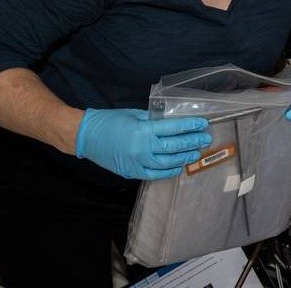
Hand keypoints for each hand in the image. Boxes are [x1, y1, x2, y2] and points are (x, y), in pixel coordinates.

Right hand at [75, 108, 211, 179]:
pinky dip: (168, 172)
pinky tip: (178, 167)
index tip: (203, 124)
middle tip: (205, 139)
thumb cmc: (110, 121)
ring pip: (167, 163)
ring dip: (184, 158)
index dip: (190, 126)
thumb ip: (154, 120)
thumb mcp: (134, 114)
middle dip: (192, 142)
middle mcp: (142, 148)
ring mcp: (137, 162)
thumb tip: (173, 122)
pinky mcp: (131, 172)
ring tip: (195, 153)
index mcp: (143, 130)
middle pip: (173, 146)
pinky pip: (154, 175)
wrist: (86, 137)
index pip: (173, 129)